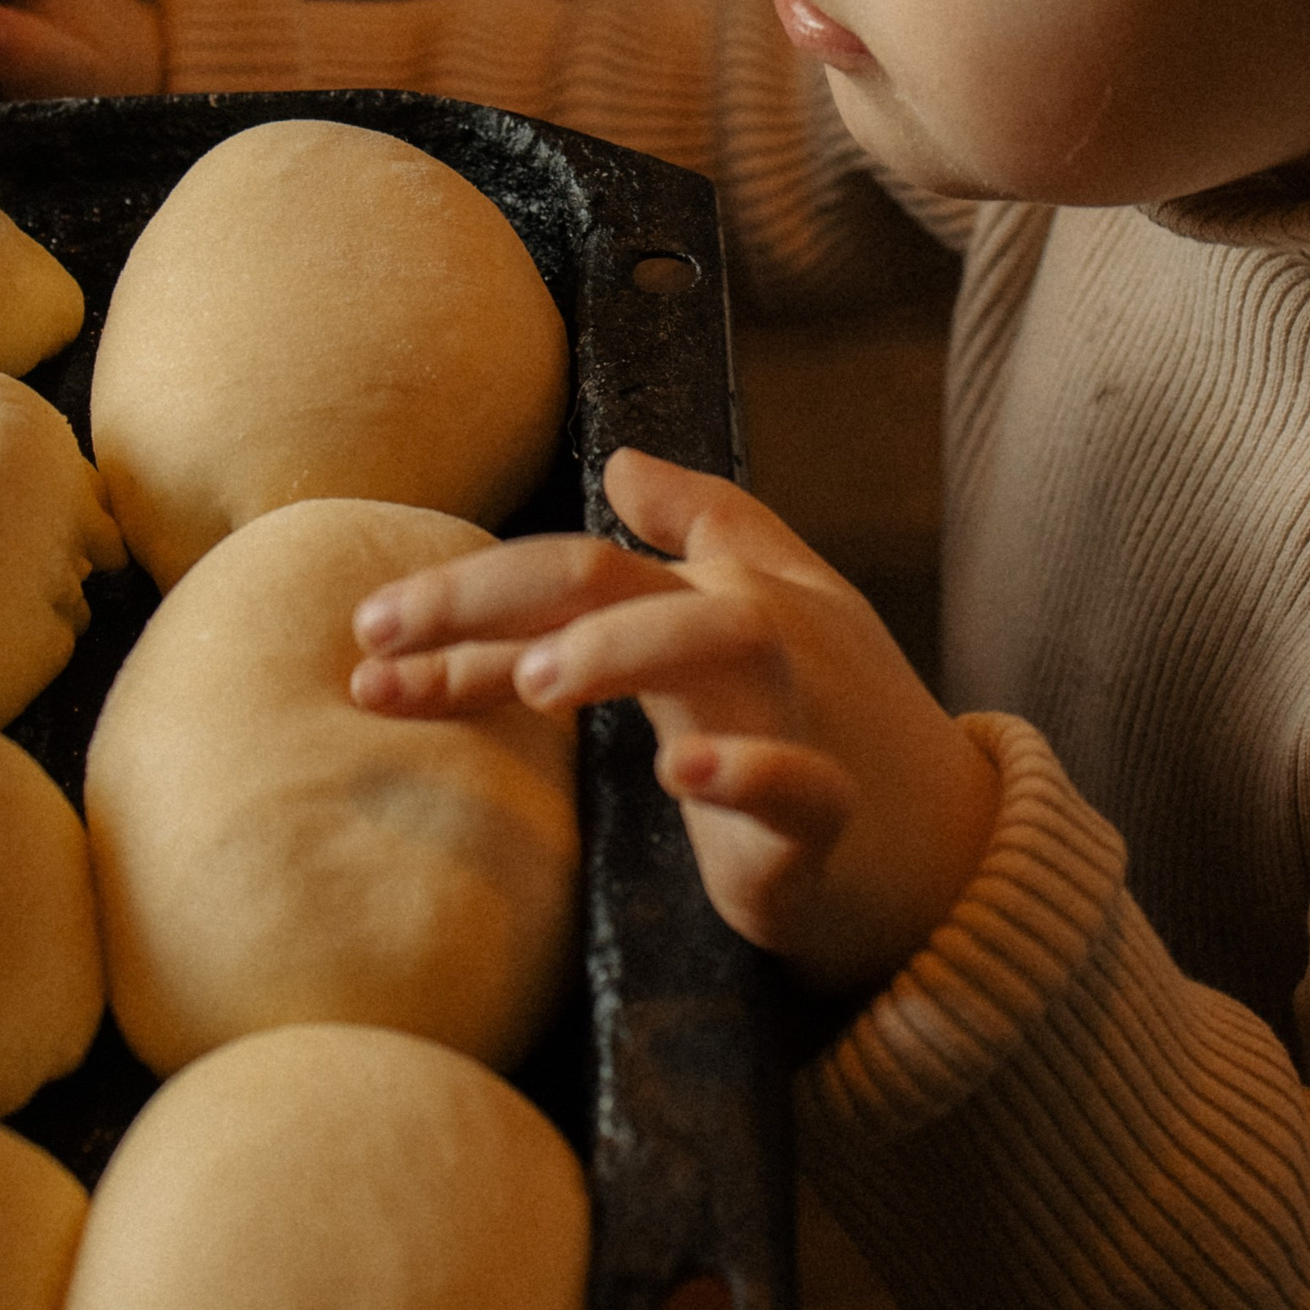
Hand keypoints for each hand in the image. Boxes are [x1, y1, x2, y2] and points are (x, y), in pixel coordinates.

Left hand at [349, 446, 999, 995]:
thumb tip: (624, 461)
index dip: (465, 594)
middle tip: (384, 634)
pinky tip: (679, 774)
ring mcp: (800, 715)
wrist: (947, 847)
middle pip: (620, 578)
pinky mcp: (829, 816)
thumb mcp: (775, 609)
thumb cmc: (839, 719)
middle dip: (493, 597)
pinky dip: (744, 773)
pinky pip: (797, 784)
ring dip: (623, 648)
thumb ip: (705, 526)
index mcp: (722, 590)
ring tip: (534, 685)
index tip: (363, 636)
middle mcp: (755, 631)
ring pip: (720, 642)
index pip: (576, 568)